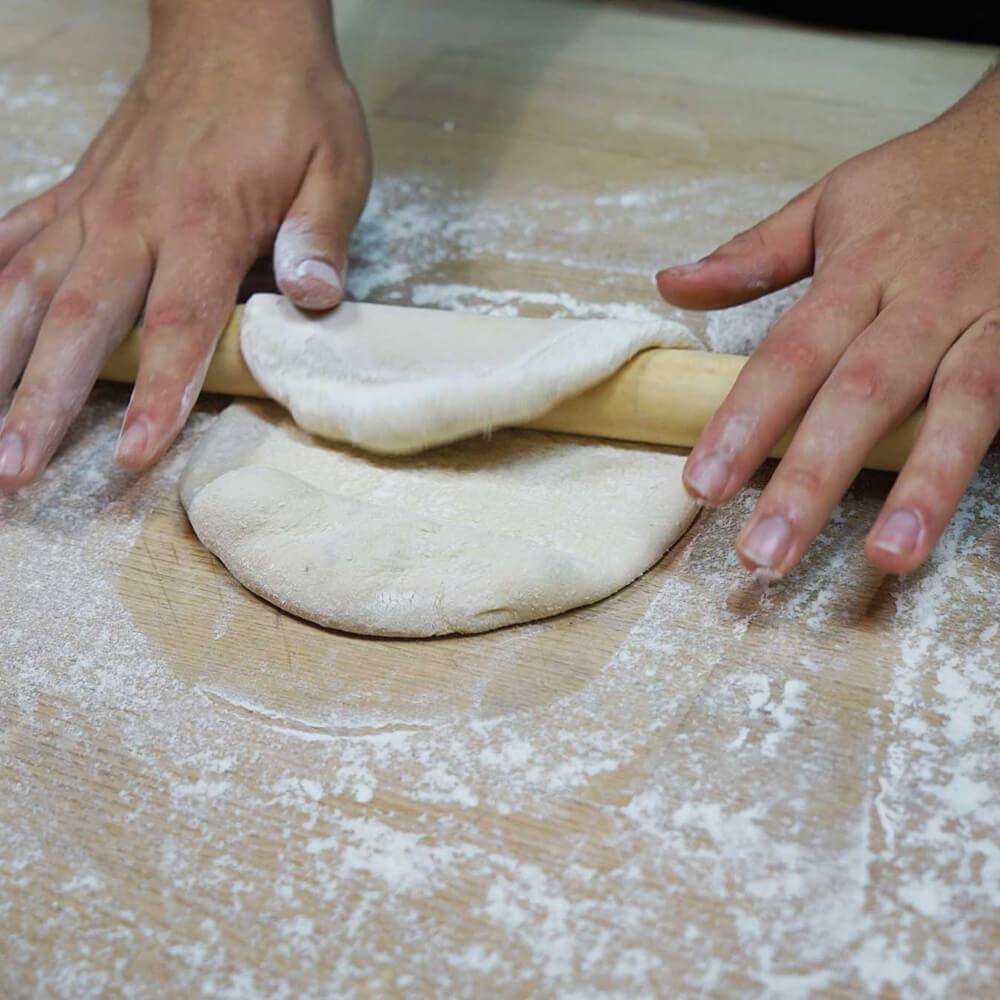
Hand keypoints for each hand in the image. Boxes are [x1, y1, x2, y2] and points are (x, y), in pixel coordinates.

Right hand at [0, 0, 370, 488]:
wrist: (236, 28)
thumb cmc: (294, 106)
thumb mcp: (336, 167)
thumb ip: (321, 236)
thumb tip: (312, 299)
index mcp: (205, 223)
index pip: (178, 324)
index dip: (156, 396)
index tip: (129, 457)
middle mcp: (133, 219)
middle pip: (80, 322)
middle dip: (40, 401)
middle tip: (11, 471)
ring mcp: (93, 206)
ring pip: (22, 288)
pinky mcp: (75, 194)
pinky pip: (11, 240)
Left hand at [657, 68, 999, 577]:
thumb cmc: (920, 183)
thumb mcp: (830, 202)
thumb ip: (752, 254)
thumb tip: (669, 284)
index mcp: (860, 269)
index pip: (790, 355)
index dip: (744, 423)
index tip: (700, 488)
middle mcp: (924, 301)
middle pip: (862, 396)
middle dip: (812, 479)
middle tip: (766, 555)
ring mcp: (993, 323)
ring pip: (961, 409)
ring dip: (924, 488)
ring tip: (887, 559)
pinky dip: (990, 463)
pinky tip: (960, 523)